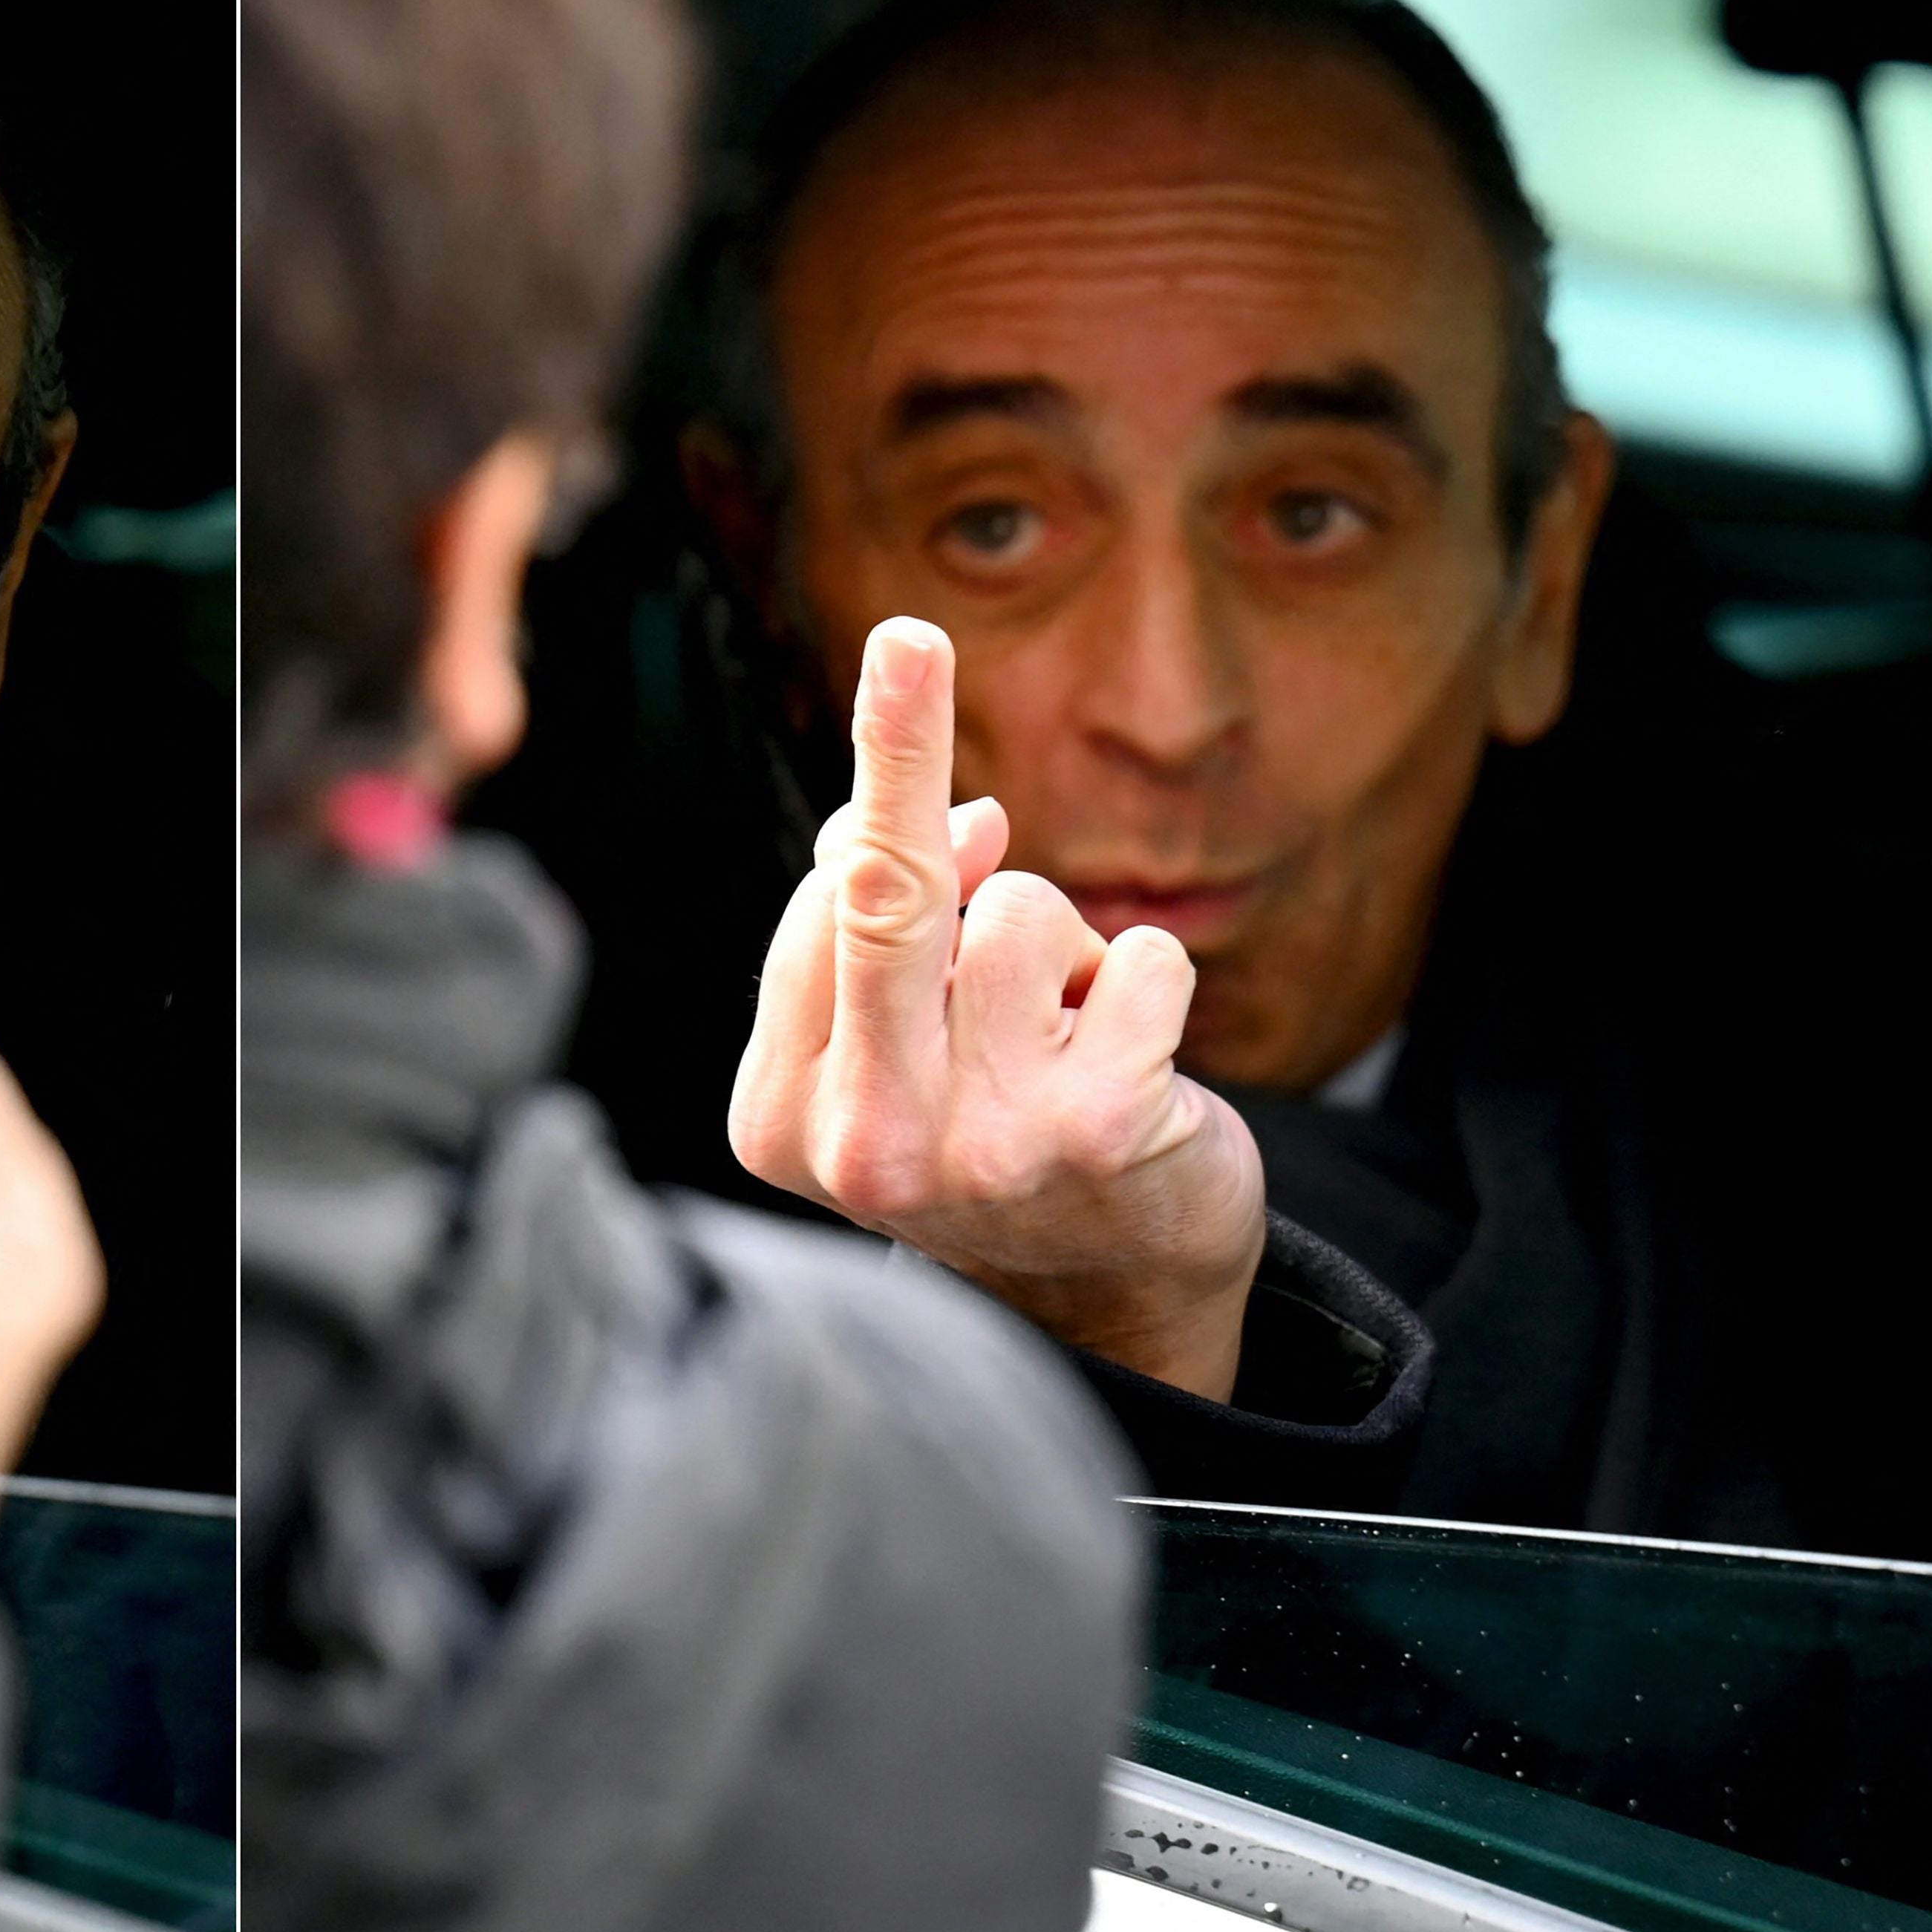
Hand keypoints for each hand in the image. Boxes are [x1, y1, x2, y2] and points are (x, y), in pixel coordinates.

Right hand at [727, 617, 1264, 1398]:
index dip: (891, 798)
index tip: (908, 657)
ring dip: (1059, 948)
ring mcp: (980, 1148)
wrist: (1110, 1296)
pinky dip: (1150, 984)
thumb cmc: (981, 1127)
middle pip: (885, 894)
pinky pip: (1138, 963)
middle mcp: (864, 1144)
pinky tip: (1134, 1061)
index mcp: (781, 1118)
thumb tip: (965, 816)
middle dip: (900, 748)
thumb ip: (882, 929)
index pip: (820, 910)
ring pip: (1024, 917)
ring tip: (1060, 1035)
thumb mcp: (890, 1043)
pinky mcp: (1100, 1137)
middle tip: (910, 635)